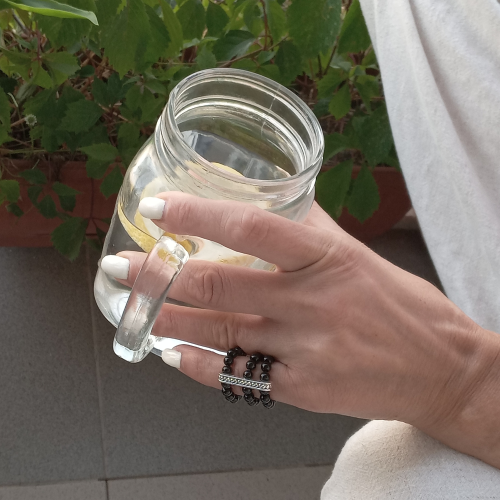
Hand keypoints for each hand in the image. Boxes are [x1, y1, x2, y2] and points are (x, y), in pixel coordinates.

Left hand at [102, 192, 499, 465]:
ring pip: (218, 332)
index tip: (159, 208)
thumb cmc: (399, 305)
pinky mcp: (302, 390)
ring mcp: (305, 350)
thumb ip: (309, 228)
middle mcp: (312, 303)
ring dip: (168, 318)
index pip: (251, 225)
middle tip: (122, 265)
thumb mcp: (355, 254)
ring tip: (135, 305)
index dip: (198, 213)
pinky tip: (173, 352)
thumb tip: (270, 200)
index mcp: (327, 258)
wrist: (440, 367)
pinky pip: (235, 376)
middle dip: (159, 273)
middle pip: (219, 283)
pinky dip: (197, 364)